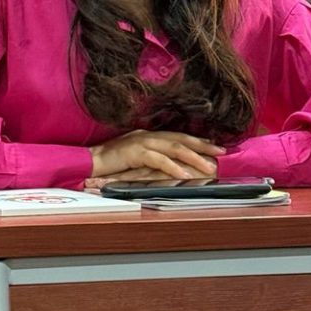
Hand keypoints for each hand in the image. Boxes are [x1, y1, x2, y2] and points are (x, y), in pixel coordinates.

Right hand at [89, 129, 223, 181]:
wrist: (89, 161)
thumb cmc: (110, 162)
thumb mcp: (134, 157)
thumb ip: (151, 157)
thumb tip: (170, 164)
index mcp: (148, 135)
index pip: (177, 136)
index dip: (197, 140)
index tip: (214, 146)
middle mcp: (147, 135)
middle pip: (181, 139)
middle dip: (203, 145)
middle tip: (221, 152)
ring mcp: (141, 142)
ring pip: (174, 148)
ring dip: (194, 158)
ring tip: (209, 167)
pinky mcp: (135, 152)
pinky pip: (159, 160)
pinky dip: (173, 168)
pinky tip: (185, 175)